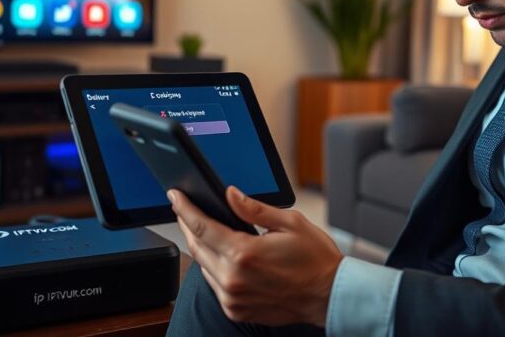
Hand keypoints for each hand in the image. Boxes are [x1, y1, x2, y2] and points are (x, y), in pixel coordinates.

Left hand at [169, 186, 343, 326]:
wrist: (329, 296)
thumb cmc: (316, 260)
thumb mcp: (290, 223)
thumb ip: (255, 209)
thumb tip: (231, 195)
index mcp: (244, 253)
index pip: (202, 227)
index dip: (185, 209)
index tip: (175, 197)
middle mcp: (233, 279)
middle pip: (196, 246)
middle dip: (188, 225)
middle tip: (185, 209)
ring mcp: (233, 298)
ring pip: (202, 267)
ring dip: (201, 247)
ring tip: (205, 230)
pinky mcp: (236, 310)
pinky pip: (215, 284)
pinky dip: (214, 268)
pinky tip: (223, 256)